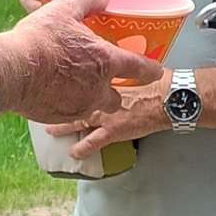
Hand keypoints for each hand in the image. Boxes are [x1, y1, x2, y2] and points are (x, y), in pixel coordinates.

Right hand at [8, 0, 162, 122]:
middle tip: (102, 80)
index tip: (155, 70)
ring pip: (93, 107)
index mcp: (105, 61)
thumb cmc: (39, 41)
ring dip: (89, 98)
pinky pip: (71, 113)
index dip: (150, 69)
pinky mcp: (60, 116)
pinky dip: (67, 104)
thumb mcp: (65, 10)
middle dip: (113, 91)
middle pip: (116, 98)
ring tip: (74, 86)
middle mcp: (97, 89)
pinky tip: (54, 92)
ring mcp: (79, 106)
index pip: (139, 68)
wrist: (11, 70)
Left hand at [53, 80, 169, 161]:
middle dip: (58, 101)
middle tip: (44, 103)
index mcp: (109, 77)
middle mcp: (103, 95)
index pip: (84, 76)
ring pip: (78, 119)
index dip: (69, 77)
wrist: (170, 98)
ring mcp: (106, 114)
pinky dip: (83, 148)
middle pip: (74, 98)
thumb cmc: (160, 81)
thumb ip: (124, 69)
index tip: (56, 77)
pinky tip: (73, 153)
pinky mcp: (113, 130)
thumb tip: (119, 63)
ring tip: (50, 130)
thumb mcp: (138, 69)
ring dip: (64, 126)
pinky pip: (93, 141)